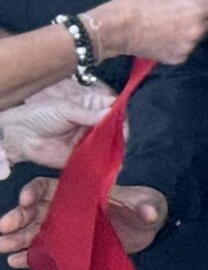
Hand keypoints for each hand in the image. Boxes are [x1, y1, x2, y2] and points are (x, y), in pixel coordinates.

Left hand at [0, 81, 114, 169]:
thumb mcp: (65, 109)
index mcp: (93, 106)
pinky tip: (110, 163)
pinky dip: (106, 162)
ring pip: (112, 144)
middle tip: (119, 139)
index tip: (123, 123)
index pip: (116, 108)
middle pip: (118, 127)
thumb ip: (88, 114)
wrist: (22, 136)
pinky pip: (101, 159)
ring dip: (116, 148)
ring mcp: (93, 140)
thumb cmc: (41, 115)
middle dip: (121, 133)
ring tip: (115, 152)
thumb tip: (111, 114)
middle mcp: (96, 123)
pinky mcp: (86, 156)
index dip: (121, 114)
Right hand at [0, 179, 167, 266]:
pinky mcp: (68, 248)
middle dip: (17, 217)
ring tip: (2, 246)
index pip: (50, 187)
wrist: (147, 228)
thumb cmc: (145, 208)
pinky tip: (16, 261)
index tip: (24, 200)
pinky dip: (30, 256)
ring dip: (16, 238)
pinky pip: (44, 250)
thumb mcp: (148, 205)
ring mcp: (65, 229)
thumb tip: (149, 212)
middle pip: (34, 210)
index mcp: (80, 192)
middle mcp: (67, 209)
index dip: (34, 191)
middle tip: (4, 228)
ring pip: (33, 230)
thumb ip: (146, 207)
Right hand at [85, 0, 207, 64]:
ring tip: (169, 25)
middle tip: (186, 12)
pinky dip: (180, 42)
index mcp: (198, 9)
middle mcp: (198, 29)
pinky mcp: (179, 58)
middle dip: (206, 16)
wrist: (115, 29)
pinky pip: (187, 47)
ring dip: (192, 30)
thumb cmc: (138, 5)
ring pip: (200, 35)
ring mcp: (190, 46)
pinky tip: (163, 37)